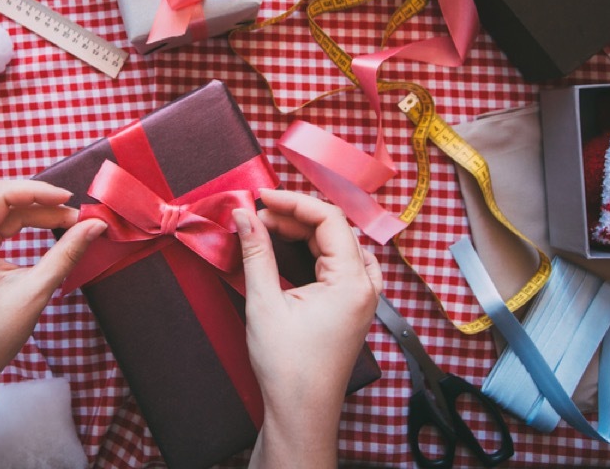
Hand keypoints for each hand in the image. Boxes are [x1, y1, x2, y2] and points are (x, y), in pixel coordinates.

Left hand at [0, 179, 106, 401]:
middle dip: (41, 203)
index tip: (70, 199)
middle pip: (0, 199)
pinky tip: (47, 228)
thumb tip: (95, 226)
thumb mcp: (34, 292)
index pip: (0, 196)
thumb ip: (66, 254)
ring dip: (34, 212)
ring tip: (67, 221)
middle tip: (77, 216)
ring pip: (0, 211)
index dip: (38, 192)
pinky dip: (23, 225)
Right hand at [234, 188, 381, 468]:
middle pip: (334, 230)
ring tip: (269, 229)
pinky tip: (292, 250)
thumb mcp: (265, 303)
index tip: (261, 197)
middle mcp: (365, 285)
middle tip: (256, 216)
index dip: (293, 202)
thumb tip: (244, 215)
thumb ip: (256, 252)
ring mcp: (362, 298)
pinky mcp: (352, 308)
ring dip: (304, 232)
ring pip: (338, 245)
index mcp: (353, 281)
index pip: (329, 219)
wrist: (301, 412)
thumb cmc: (288, 367)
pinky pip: (340, 264)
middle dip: (294, 217)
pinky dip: (315, 250)